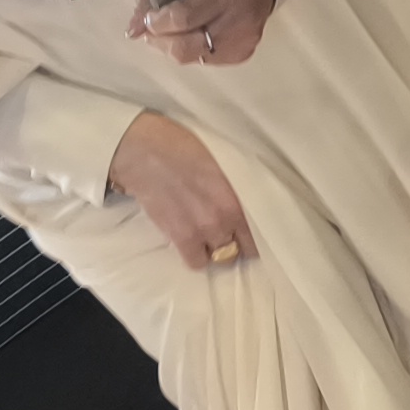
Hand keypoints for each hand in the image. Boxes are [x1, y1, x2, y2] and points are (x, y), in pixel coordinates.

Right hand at [109, 109, 252, 265]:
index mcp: (242, 191)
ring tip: (212, 240)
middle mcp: (228, 214)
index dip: (261, 233)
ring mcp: (206, 228)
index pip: (264, 227)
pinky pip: (197, 263)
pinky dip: (197, 257)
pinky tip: (194, 245)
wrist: (145, 153)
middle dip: (243, 244)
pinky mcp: (182, 238)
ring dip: (220, 251)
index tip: (257, 233)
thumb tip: (253, 197)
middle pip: (247, 248)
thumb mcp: (225, 158)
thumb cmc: (185, 147)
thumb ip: (241, 182)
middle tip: (234, 237)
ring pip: (224, 257)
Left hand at [133, 0, 278, 68]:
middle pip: (185, 47)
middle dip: (160, 40)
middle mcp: (238, 23)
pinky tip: (190, 35)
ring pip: (192, 58)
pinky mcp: (241, 54)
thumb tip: (132, 28)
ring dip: (171, 46)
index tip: (147, 17)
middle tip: (151, 28)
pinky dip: (191, 50)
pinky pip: (204, 61)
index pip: (184, 18)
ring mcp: (242, 43)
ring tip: (168, 31)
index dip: (157, 22)